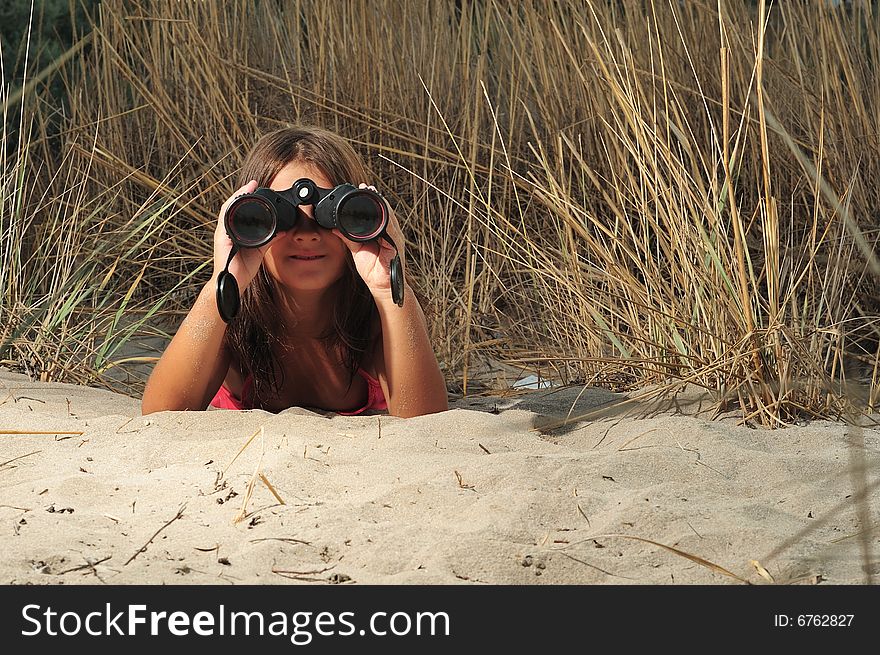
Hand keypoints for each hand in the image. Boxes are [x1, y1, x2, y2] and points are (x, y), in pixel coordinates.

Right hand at [212, 180, 276, 291]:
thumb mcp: (260, 250)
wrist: (234, 283)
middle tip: (253, 183)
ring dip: (237, 198)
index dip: (247, 198)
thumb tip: (283, 230)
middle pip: (232, 206)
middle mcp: (227, 231)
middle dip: (242, 193)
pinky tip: (237, 204)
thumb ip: (269, 239)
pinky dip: (231, 211)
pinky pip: (225, 222)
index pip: (240, 210)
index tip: (257, 187)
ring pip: (227, 210)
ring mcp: (223, 235)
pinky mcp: (223, 240)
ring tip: (247, 188)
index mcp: (235, 232)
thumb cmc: (242, 268)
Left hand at [331, 183, 405, 302]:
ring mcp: (395, 239)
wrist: (381, 287)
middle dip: (376, 197)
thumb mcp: (357, 250)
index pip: (378, 212)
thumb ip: (348, 237)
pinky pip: (391, 230)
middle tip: (365, 186)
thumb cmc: (372, 269)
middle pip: (385, 210)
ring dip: (381, 204)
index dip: (371, 199)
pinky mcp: (396, 246)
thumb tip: (334, 228)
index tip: (361, 188)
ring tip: (372, 192)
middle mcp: (390, 233)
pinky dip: (385, 220)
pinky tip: (380, 212)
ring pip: (389, 216)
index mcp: (382, 232)